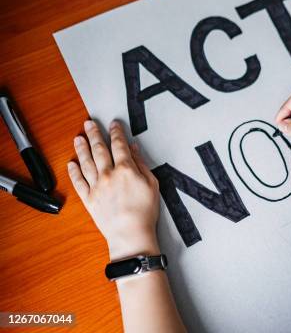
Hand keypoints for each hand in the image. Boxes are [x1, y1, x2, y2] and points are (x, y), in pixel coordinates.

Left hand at [67, 120, 159, 260]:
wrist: (131, 234)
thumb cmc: (145, 211)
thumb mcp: (152, 184)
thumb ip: (141, 164)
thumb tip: (133, 149)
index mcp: (126, 170)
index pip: (119, 145)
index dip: (116, 133)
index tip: (113, 124)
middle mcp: (108, 175)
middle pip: (99, 149)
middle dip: (94, 134)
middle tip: (90, 123)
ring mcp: (96, 186)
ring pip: (86, 162)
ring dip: (81, 148)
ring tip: (78, 137)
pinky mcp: (89, 199)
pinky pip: (78, 182)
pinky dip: (73, 171)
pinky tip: (71, 163)